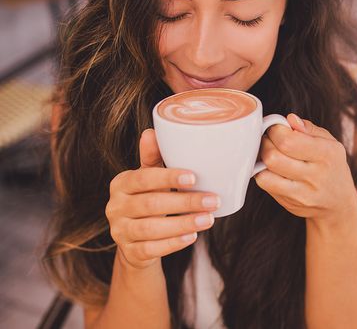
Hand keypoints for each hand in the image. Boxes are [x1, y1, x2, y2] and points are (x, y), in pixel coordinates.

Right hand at [105, 129, 220, 269]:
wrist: (135, 241)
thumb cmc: (149, 200)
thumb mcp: (150, 178)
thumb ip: (153, 158)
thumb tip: (151, 131)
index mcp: (121, 183)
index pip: (143, 178)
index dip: (168, 178)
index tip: (194, 178)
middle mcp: (115, 207)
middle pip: (151, 204)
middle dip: (185, 202)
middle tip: (212, 200)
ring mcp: (120, 232)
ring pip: (152, 228)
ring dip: (183, 224)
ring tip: (208, 219)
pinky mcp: (129, 253)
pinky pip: (152, 249)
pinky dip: (173, 243)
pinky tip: (192, 236)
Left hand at [254, 114, 356, 226]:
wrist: (339, 204)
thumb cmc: (331, 166)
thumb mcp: (329, 142)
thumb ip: (309, 128)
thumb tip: (290, 119)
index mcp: (327, 154)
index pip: (288, 140)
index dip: (275, 130)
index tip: (277, 128)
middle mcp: (316, 176)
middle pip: (273, 157)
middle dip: (265, 142)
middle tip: (270, 139)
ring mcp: (302, 193)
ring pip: (265, 173)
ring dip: (261, 159)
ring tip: (269, 153)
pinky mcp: (290, 204)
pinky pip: (265, 185)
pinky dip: (262, 173)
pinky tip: (270, 168)